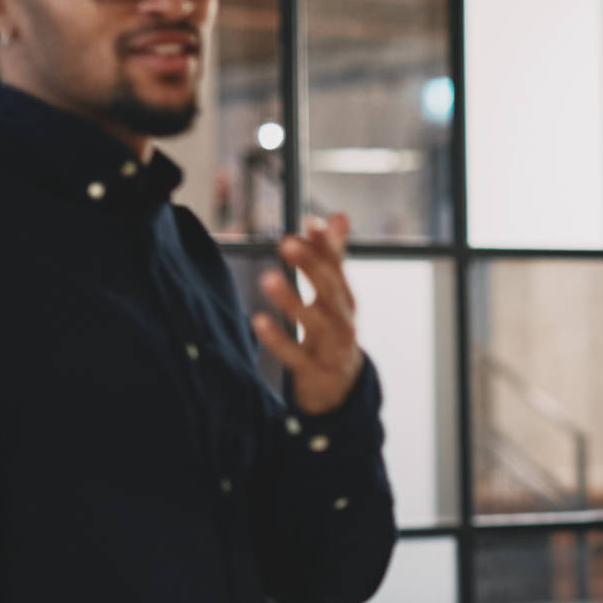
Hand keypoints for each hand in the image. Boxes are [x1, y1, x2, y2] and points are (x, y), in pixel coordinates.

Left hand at [254, 212, 363, 414]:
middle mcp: (343, 320)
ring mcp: (331, 347)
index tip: (310, 222)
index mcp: (345, 298)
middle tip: (287, 243)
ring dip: (292, 300)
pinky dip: (278, 339)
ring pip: (315, 322)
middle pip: (330, 290)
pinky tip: (258, 321)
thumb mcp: (335, 295)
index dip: (326, 245)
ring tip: (268, 278)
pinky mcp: (314, 370)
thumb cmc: (333, 331)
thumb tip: (339, 216)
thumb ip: (333, 256)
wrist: (341, 386)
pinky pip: (295, 355)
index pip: (338, 267)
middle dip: (311, 266)